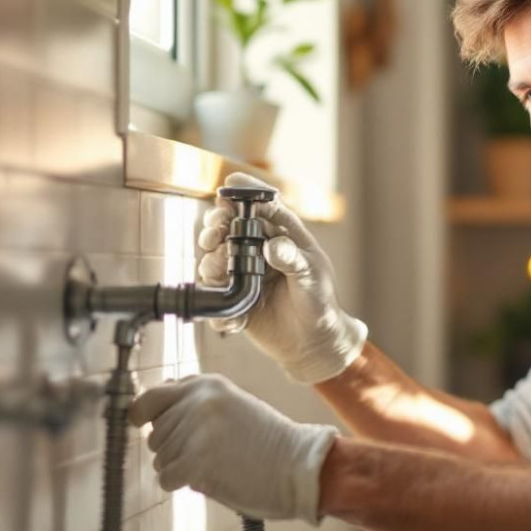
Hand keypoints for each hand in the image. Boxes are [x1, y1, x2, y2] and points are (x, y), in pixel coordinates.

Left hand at [129, 374, 337, 523]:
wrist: (298, 467)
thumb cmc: (268, 442)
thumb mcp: (232, 405)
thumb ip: (195, 402)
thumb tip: (151, 408)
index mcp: (206, 385)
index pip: (151, 397)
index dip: (145, 415)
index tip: (144, 424)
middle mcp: (197, 402)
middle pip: (155, 433)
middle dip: (173, 448)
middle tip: (208, 453)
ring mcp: (194, 432)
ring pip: (160, 457)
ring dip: (180, 466)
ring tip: (215, 463)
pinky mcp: (194, 462)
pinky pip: (166, 478)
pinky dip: (182, 484)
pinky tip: (209, 478)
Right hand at [198, 173, 367, 383]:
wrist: (312, 342)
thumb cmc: (319, 301)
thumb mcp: (312, 276)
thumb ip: (293, 259)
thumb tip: (273, 246)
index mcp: (281, 235)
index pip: (259, 206)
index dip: (242, 194)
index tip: (228, 188)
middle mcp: (257, 250)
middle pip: (227, 228)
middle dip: (215, 228)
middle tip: (213, 237)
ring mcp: (242, 272)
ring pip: (213, 258)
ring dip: (211, 263)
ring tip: (222, 274)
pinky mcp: (233, 297)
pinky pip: (214, 295)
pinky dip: (217, 304)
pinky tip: (234, 319)